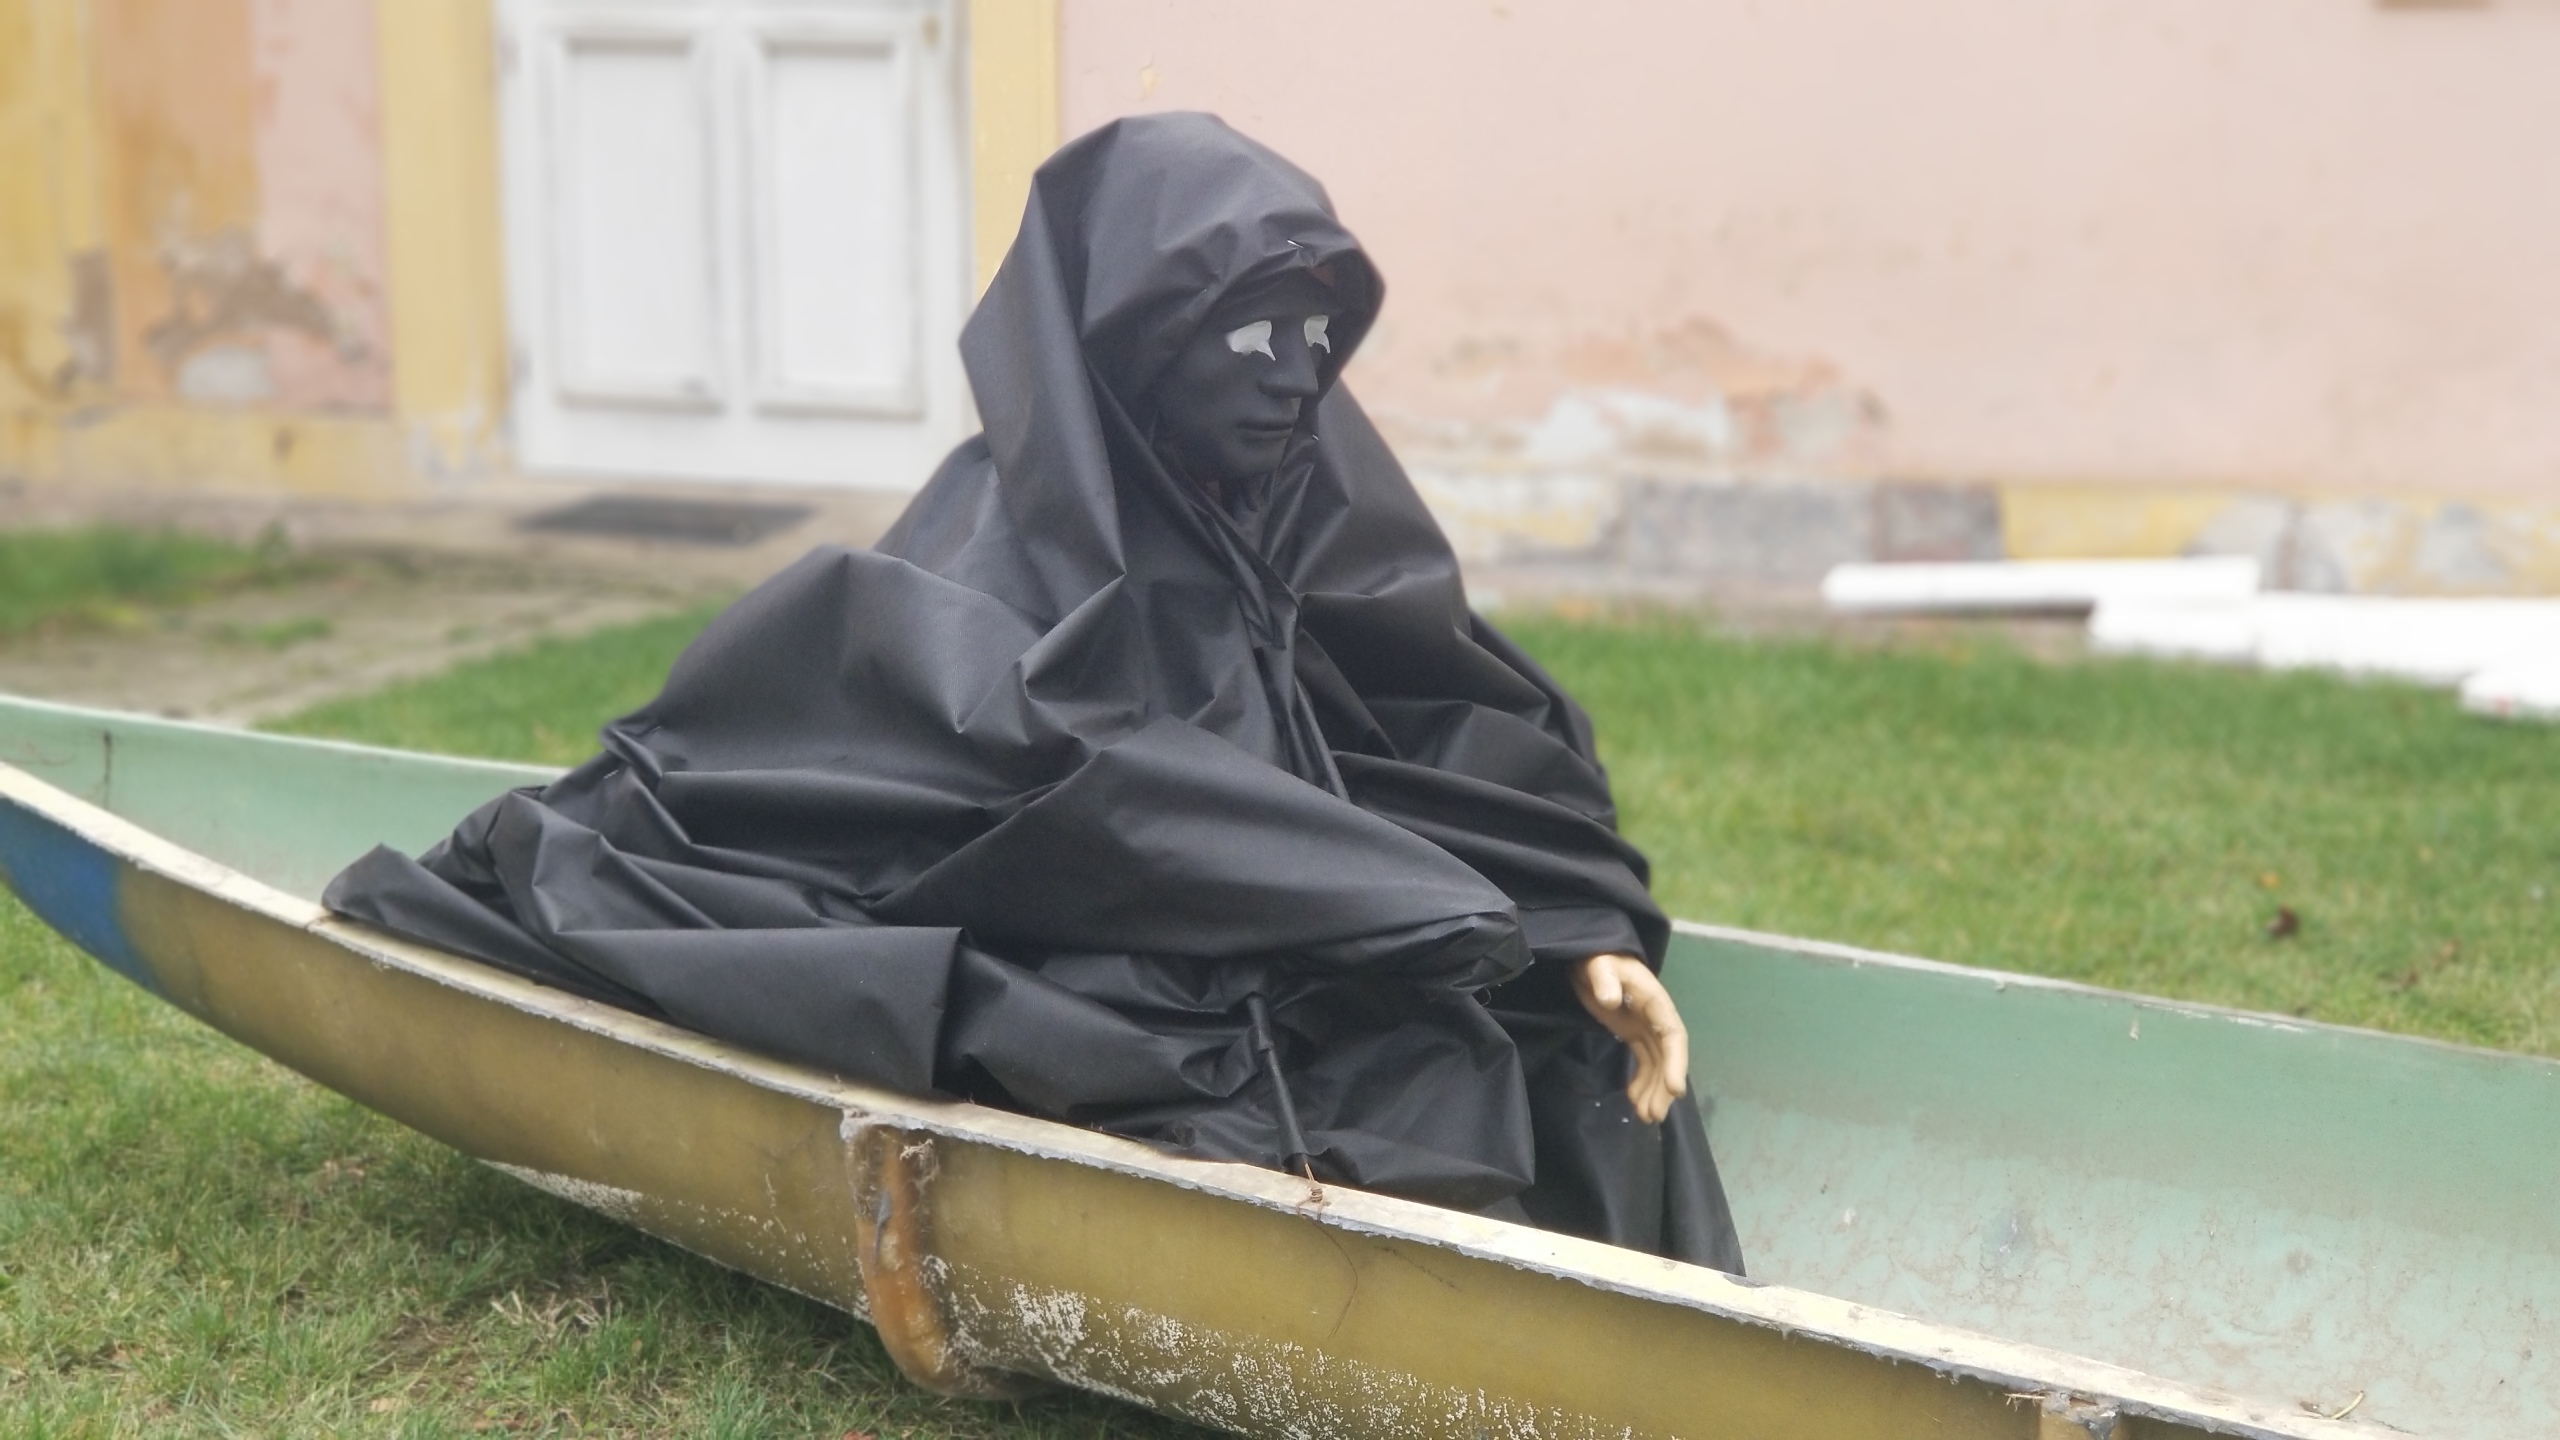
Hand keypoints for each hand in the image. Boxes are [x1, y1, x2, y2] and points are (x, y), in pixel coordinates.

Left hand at [1570, 953, 1689, 1124]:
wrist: (1591, 958)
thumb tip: (1611, 1000)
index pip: (1673, 1035)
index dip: (1676, 1063)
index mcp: (1656, 1002)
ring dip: (1653, 1090)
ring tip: (1645, 1116)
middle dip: (1663, 1086)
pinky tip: (1633, 1100)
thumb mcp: (1600, 966)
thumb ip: (1605, 980)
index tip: (1675, 1089)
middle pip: (1668, 1057)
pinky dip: (1641, 1082)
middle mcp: (1657, 1018)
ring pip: (1657, 1064)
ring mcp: (1646, 1028)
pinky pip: (1643, 1062)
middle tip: (1654, 1114)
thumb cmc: (1598, 960)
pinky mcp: (1634, 1035)